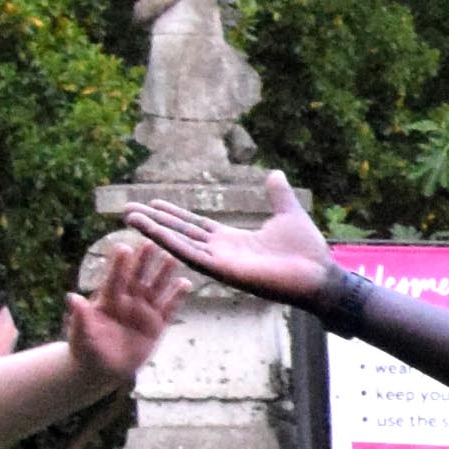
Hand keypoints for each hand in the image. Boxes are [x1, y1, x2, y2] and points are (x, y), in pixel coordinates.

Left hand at [63, 233, 188, 386]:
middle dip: (143, 261)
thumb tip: (72, 297)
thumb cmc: (86, 349)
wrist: (102, 369)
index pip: (115, 280)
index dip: (119, 265)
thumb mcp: (81, 335)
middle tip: (152, 241)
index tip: (124, 247)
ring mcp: (143, 312)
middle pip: (137, 278)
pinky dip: (177, 297)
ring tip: (173, 257)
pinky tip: (185, 284)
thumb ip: (80, 316)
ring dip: (163, 274)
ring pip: (155, 289)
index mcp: (107, 301)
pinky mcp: (156, 325)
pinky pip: (168, 308)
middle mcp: (127, 302)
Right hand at [121, 192, 336, 307]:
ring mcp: (221, 263)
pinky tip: (152, 232)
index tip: (153, 202)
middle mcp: (222, 252)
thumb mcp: (288, 213)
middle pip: (180, 234)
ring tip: (130, 217)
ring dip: (154, 231)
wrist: (321, 275)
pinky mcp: (225, 272)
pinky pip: (192, 256)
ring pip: (179, 244)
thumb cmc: (308, 251)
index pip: (196, 226)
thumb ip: (278, 195)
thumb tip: (275, 173)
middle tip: (127, 210)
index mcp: (233, 240)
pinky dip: (171, 243)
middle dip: (154, 222)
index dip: (174, 214)